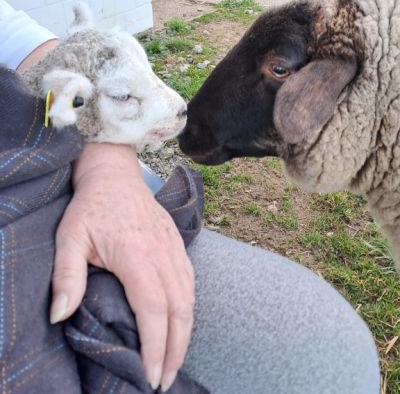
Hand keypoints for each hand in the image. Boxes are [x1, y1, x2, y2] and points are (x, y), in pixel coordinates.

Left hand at [50, 143, 194, 391]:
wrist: (115, 175)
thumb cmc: (91, 207)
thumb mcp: (69, 237)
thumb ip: (67, 276)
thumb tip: (60, 315)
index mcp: (137, 255)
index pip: (153, 309)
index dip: (156, 345)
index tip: (152, 375)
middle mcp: (162, 254)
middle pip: (180, 309)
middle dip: (176, 349)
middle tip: (165, 380)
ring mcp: (174, 248)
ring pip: (190, 297)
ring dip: (186, 332)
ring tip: (175, 359)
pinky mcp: (178, 244)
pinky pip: (190, 281)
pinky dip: (189, 308)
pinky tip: (182, 322)